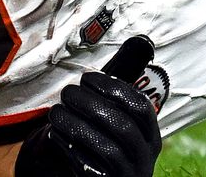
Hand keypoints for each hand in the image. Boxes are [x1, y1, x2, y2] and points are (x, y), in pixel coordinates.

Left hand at [16, 37, 161, 176]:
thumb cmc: (106, 146)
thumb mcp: (118, 120)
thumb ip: (121, 89)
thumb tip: (140, 42)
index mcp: (150, 135)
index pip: (140, 107)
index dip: (114, 88)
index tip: (88, 78)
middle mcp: (144, 156)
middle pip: (122, 125)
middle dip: (90, 104)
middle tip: (67, 93)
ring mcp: (127, 174)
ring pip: (105, 147)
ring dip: (75, 125)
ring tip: (55, 113)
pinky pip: (89, 169)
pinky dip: (70, 149)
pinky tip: (55, 135)